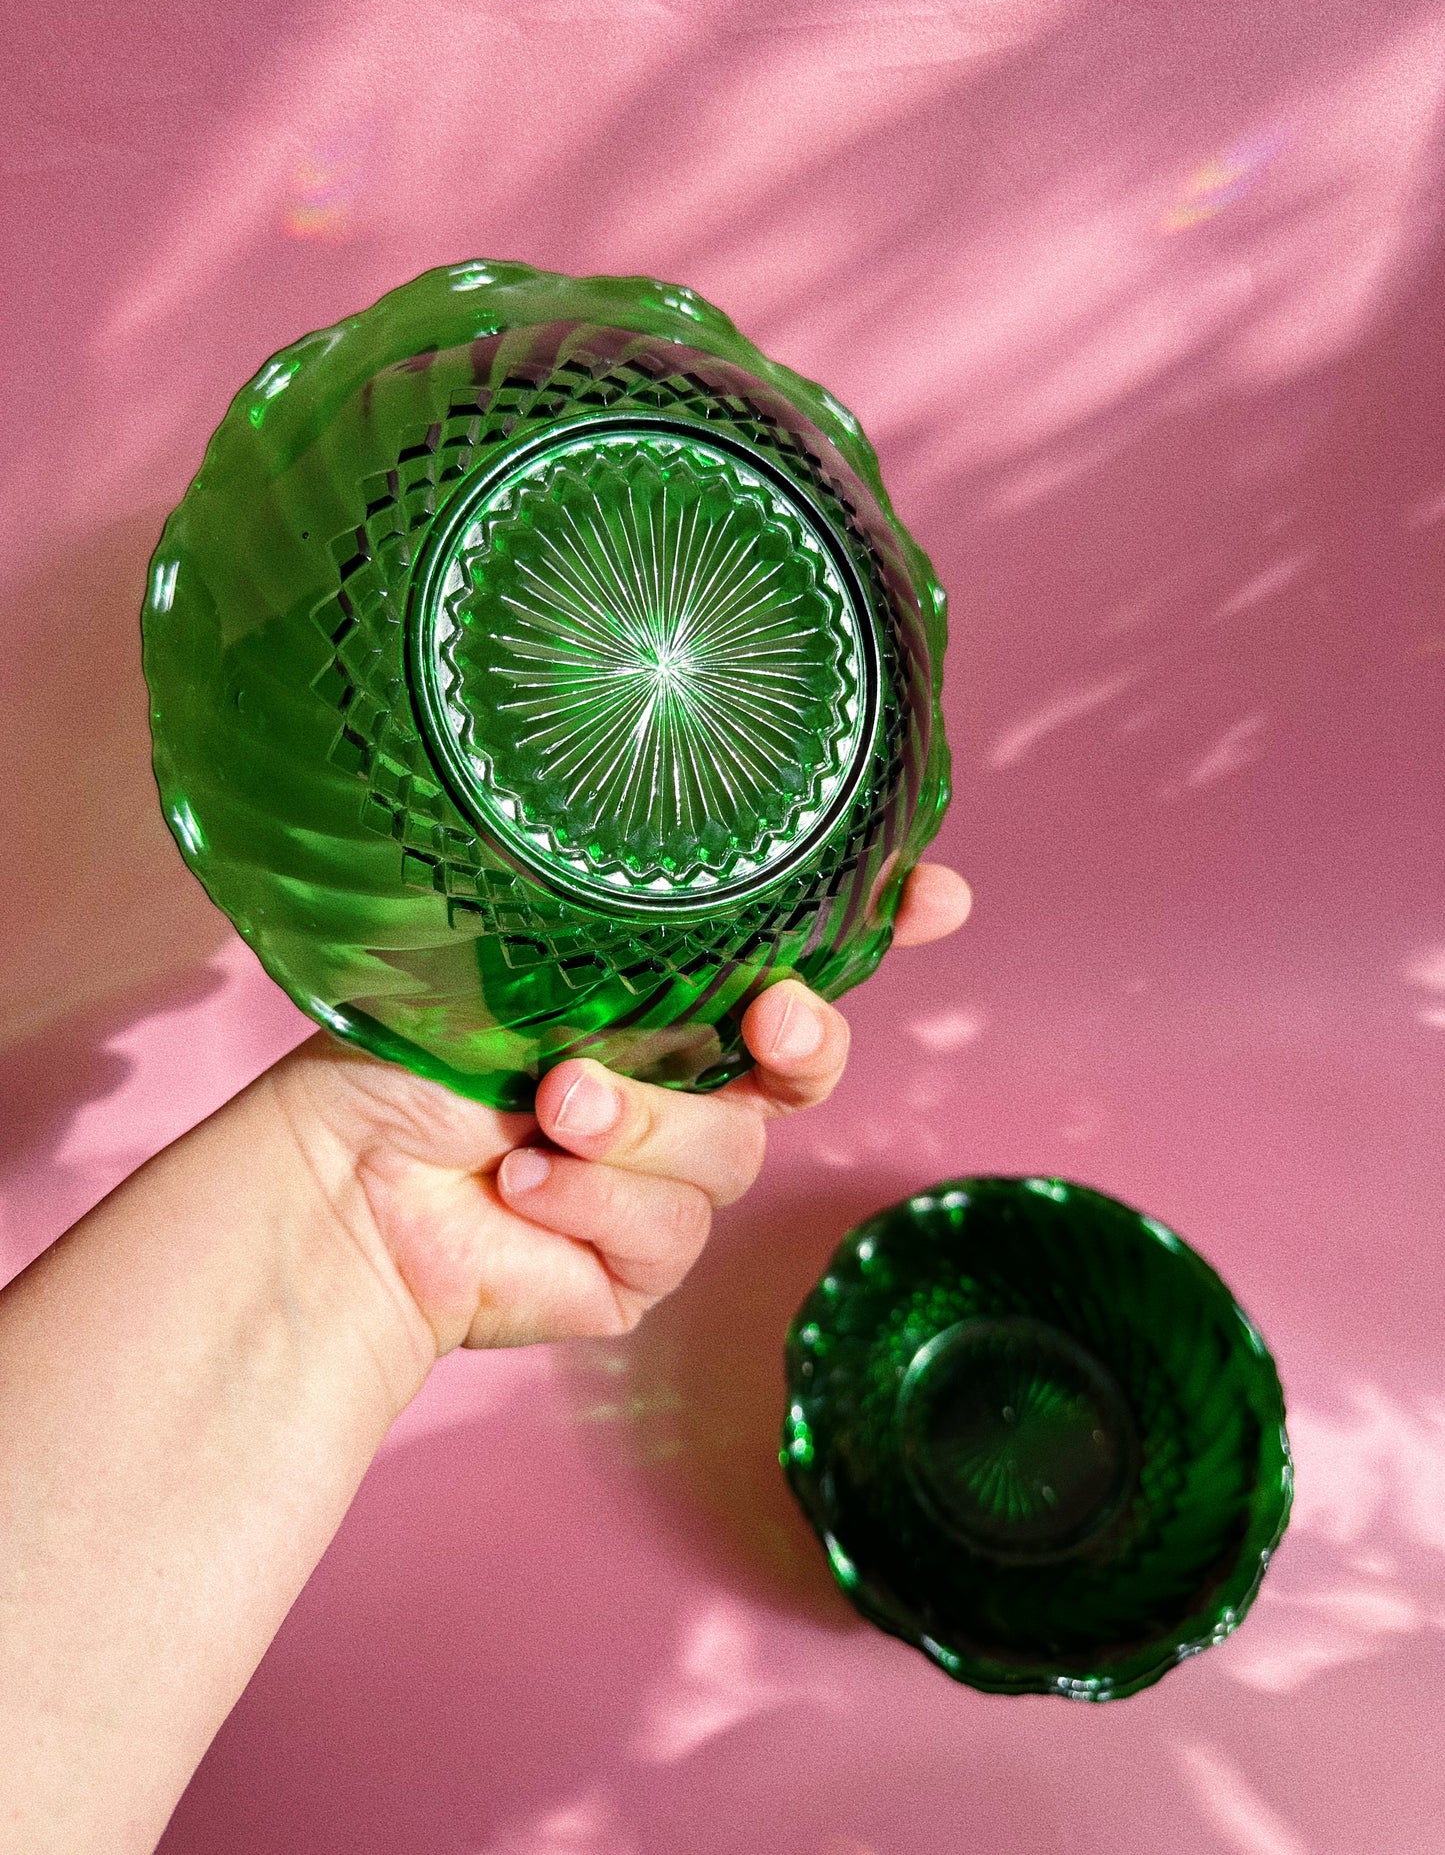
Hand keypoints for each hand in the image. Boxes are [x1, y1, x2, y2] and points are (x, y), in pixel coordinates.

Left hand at [262, 861, 971, 1366]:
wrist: (341, 1182)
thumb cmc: (413, 1053)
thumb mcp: (523, 965)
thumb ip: (621, 932)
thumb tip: (675, 867)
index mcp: (665, 1000)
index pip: (801, 956)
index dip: (883, 925)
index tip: (938, 894)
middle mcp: (684, 1086)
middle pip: (808, 1065)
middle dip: (806, 1042)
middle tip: (769, 1020)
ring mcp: (668, 1181)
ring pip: (730, 1156)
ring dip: (640, 1129)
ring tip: (550, 1109)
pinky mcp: (641, 1267)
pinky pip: (668, 1233)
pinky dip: (594, 1202)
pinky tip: (523, 1185)